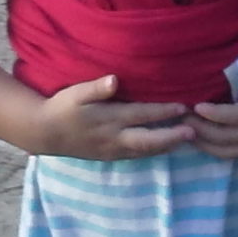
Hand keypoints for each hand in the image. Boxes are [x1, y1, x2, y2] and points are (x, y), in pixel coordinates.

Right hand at [32, 74, 193, 158]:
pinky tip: (162, 147)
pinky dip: (152, 151)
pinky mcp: (108, 156)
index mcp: (109, 120)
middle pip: (148, 140)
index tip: (183, 108)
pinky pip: (135, 155)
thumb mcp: (76, 93)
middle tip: (194, 132)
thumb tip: (115, 80)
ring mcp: (111, 150)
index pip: (142, 115)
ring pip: (144, 150)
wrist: (43, 133)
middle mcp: (114, 138)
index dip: (163, 112)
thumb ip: (96, 88)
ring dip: (165, 145)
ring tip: (185, 140)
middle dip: (172, 136)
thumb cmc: (61, 107)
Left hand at [190, 52, 237, 158]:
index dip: (216, 115)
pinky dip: (211, 149)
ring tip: (184, 130)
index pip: (237, 118)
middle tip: (182, 118)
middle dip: (202, 130)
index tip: (198, 106)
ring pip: (225, 151)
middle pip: (226, 138)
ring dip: (203, 143)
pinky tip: (197, 139)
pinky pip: (228, 154)